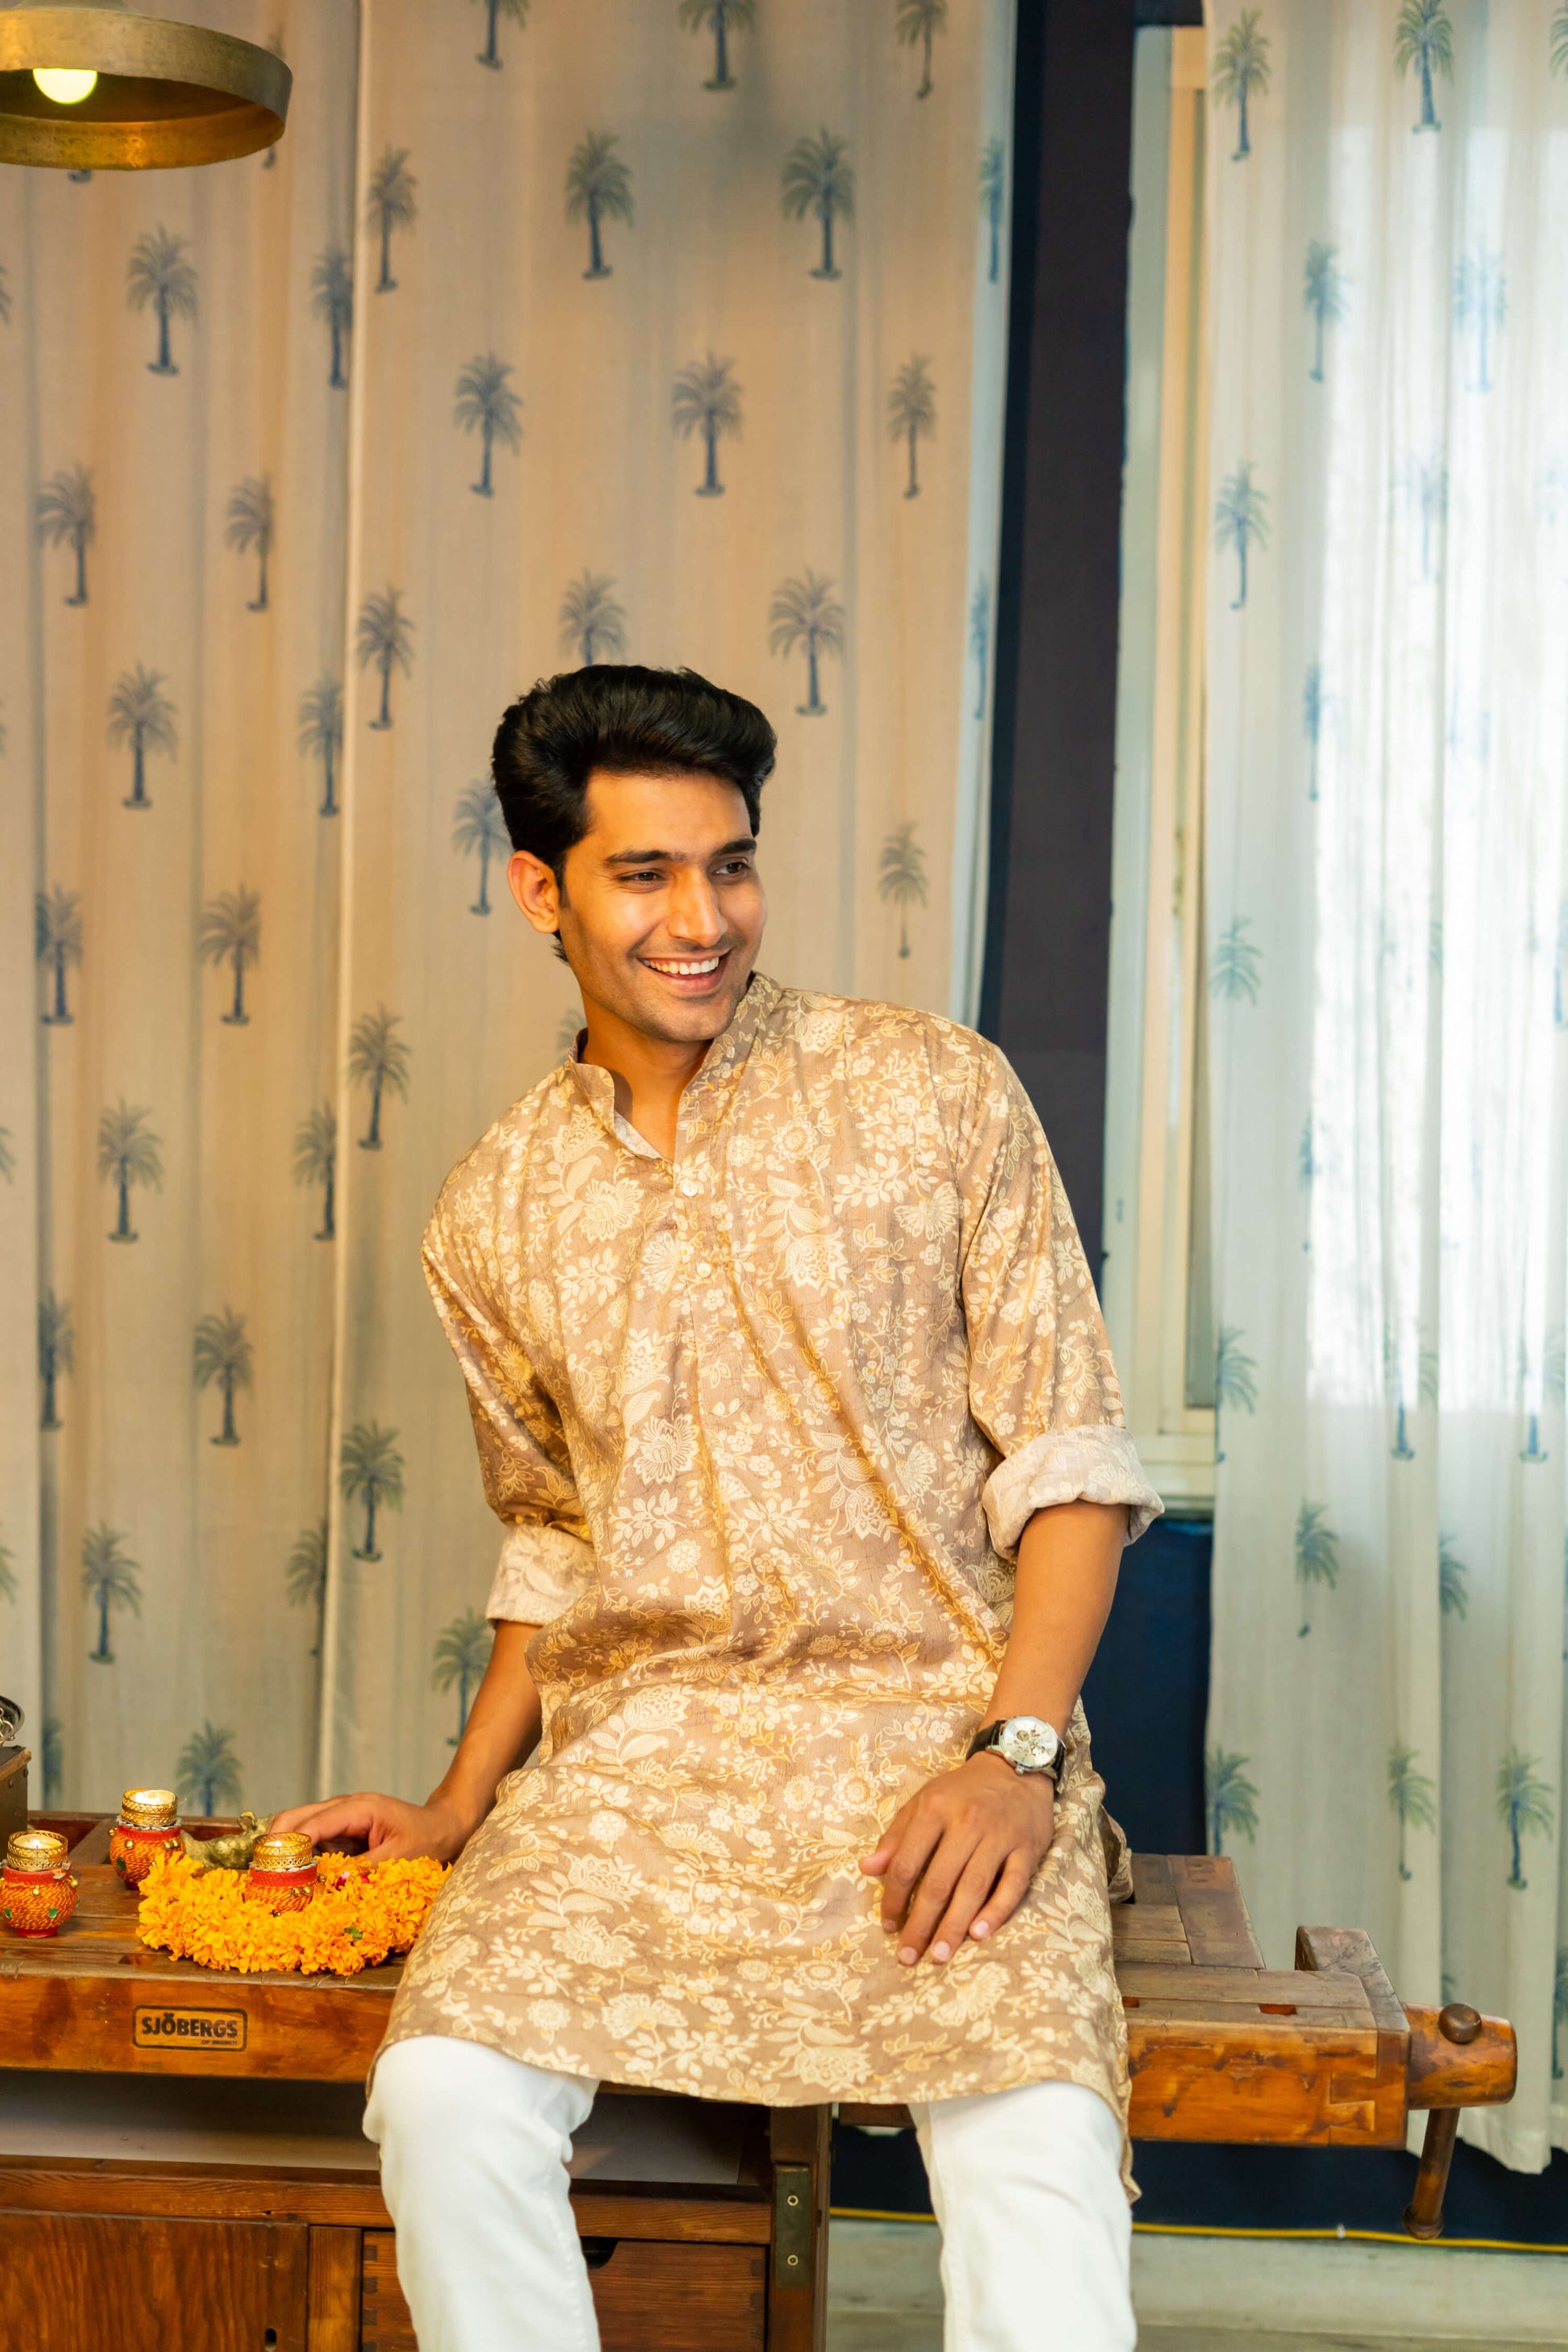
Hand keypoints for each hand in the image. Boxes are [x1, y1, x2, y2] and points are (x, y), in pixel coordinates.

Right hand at [267, 1790, 474, 1865]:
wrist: (448, 1828)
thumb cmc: (429, 1840)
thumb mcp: (399, 1859)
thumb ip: (363, 1871)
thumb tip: (328, 1884)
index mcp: (358, 1808)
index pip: (312, 1824)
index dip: (288, 1848)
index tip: (269, 1872)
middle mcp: (345, 1807)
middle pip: (296, 1819)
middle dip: (276, 1845)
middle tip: (261, 1878)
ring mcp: (342, 1818)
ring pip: (300, 1828)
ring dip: (284, 1851)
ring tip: (269, 1881)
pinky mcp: (343, 1832)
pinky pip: (313, 1841)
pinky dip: (300, 1857)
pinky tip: (290, 1878)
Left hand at [859, 1753, 1054, 1966]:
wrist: (1015, 1768)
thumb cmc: (962, 1792)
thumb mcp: (923, 1802)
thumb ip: (895, 1837)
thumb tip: (866, 1870)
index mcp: (935, 1810)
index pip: (907, 1863)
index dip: (894, 1899)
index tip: (888, 1926)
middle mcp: (967, 1823)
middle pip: (939, 1882)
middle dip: (921, 1924)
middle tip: (908, 1956)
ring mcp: (1000, 1837)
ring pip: (974, 1888)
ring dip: (954, 1926)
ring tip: (939, 1955)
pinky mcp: (1027, 1849)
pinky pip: (1012, 1886)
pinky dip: (996, 1911)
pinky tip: (979, 1934)